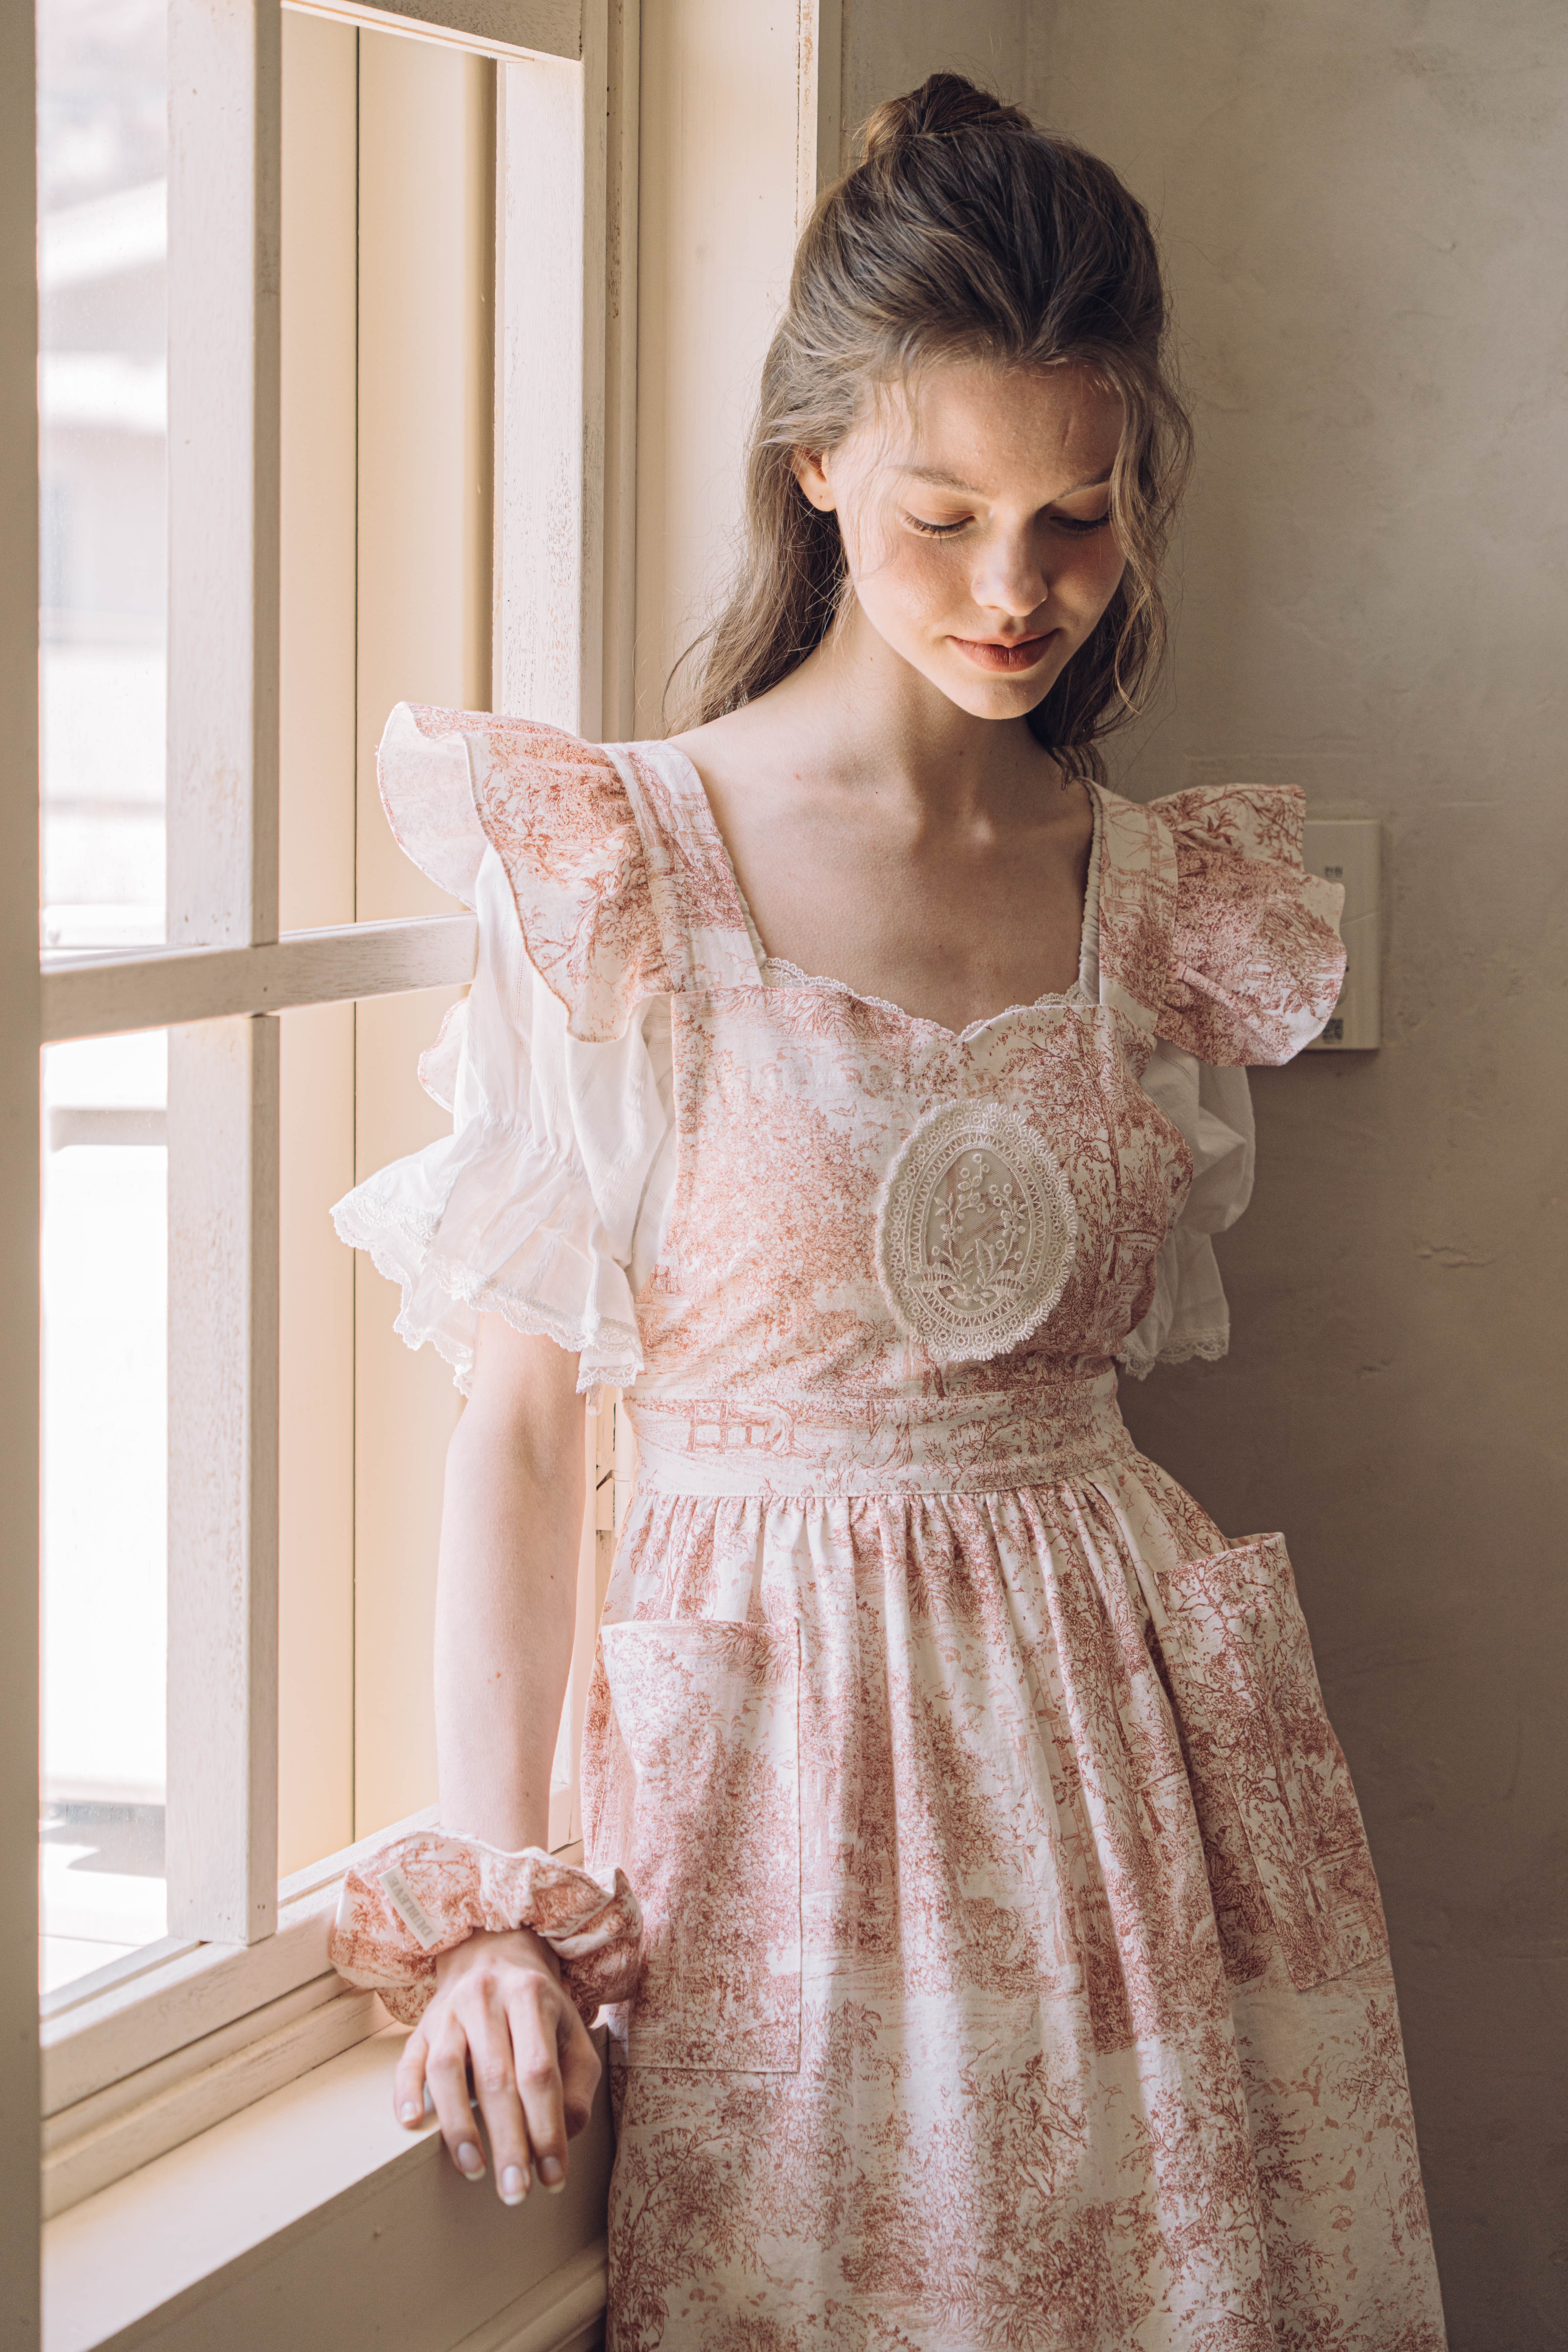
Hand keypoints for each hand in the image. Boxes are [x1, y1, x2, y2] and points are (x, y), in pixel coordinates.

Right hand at [392, 1925, 601, 2203]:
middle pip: (495, 2079)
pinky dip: (406, 2093)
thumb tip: (566, 2135)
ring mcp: (448, 2010)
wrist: (492, 1950)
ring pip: (447, 2071)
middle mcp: (486, 1998)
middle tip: (515, 2193)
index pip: (539, 2073)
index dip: (546, 2128)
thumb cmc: (539, 2006)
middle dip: (507, 2142)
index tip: (552, 2177)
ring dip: (459, 2127)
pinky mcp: (420, 2025)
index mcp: (530, 1997)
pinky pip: (408, 2061)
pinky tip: (413, 2125)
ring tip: (474, 2171)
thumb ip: (577, 2083)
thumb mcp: (573, 2032)